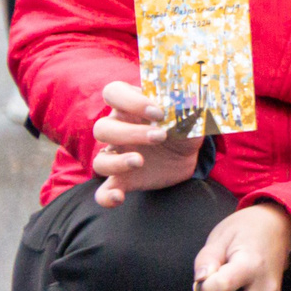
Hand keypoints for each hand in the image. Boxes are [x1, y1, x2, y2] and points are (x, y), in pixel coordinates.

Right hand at [90, 80, 202, 206]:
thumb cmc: (182, 127)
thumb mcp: (189, 115)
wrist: (187, 155)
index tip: (157, 111)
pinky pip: (103, 191)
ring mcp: (117, 157)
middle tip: (159, 136)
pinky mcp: (122, 180)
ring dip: (117, 162)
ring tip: (140, 161)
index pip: (114, 93)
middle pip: (103, 128)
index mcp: (130, 107)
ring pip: (100, 160)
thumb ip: (186, 107)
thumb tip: (187, 98)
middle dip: (130, 133)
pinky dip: (106, 196)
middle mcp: (117, 130)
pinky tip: (118, 198)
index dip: (131, 100)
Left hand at [193, 203, 290, 290]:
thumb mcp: (220, 237)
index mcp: (250, 266)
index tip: (204, 278)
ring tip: (229, 287)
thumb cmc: (247, 229)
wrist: (278, 227)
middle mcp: (265, 288)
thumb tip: (201, 282)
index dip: (203, 287)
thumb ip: (206, 260)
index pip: (218, 289)